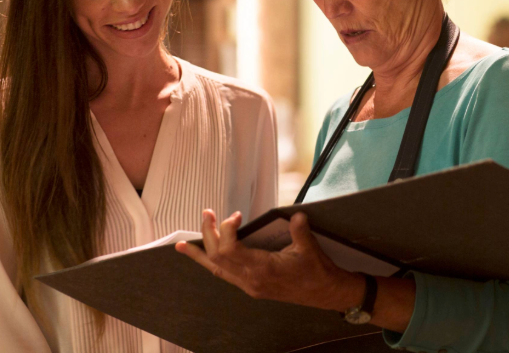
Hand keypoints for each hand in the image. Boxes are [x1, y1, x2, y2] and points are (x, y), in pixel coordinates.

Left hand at [175, 210, 364, 311]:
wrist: (326, 293)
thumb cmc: (318, 271)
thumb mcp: (309, 247)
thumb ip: (298, 230)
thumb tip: (295, 215)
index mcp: (263, 270)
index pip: (229, 250)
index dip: (226, 230)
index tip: (236, 216)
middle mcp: (251, 281)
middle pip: (217, 258)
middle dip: (207, 235)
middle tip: (206, 214)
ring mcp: (250, 286)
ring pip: (216, 270)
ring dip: (201, 254)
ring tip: (183, 245)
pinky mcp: (252, 287)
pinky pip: (225, 275)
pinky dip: (212, 264)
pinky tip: (204, 258)